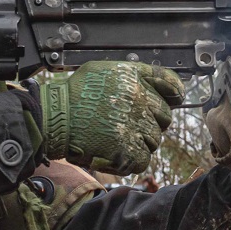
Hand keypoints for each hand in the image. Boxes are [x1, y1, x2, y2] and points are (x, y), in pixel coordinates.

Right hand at [39, 61, 184, 174]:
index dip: (175, 93)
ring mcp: (134, 125)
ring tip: (118, 137)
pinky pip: (143, 159)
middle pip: (165, 116)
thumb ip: (132, 75)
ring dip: (141, 141)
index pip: (170, 83)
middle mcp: (138, 99)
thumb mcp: (104, 70)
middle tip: (131, 124)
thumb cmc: (74, 94)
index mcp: (133, 78)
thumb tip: (157, 86)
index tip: (175, 98)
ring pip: (155, 139)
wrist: (54, 117)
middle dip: (152, 122)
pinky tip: (117, 151)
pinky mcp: (127, 149)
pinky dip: (132, 159)